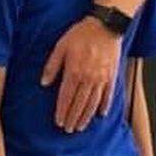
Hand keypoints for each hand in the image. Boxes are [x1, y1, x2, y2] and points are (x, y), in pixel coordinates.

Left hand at [40, 17, 122, 132]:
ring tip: (80, 127)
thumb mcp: (60, 46)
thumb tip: (43, 83)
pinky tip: (101, 115)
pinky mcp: (111, 76)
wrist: (105, 25)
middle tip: (68, 129)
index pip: (65, 97)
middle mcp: (88, 79)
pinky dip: (104, 106)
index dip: (61, 111)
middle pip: (79, 104)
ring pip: (93, 103)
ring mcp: (101, 79)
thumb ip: (52, 66)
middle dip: (72, 118)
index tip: (58, 121)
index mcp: (73, 72)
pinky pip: (108, 95)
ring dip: (86, 117)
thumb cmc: (81, 34)